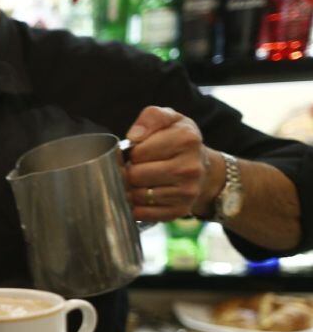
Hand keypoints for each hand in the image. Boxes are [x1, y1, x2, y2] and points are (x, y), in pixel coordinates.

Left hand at [124, 106, 223, 221]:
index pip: (137, 152)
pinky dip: (136, 206)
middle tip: (136, 168)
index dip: (131, 153)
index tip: (137, 152)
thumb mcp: (169, 118)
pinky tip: (142, 196)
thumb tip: (134, 136)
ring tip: (139, 181)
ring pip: (137, 195)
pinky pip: (143, 213)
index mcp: (186, 139)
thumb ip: (151, 117)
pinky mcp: (180, 210)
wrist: (202, 166)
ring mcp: (187, 192)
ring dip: (131, 189)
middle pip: (135, 175)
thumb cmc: (178, 140)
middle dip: (129, 171)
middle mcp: (190, 167)